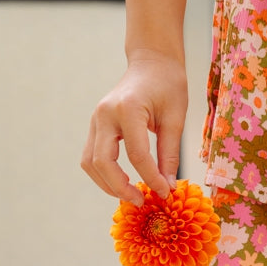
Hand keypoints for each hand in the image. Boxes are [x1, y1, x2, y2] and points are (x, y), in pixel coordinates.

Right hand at [81, 54, 188, 204]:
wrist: (151, 63)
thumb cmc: (168, 86)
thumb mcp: (175, 119)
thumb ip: (169, 155)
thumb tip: (168, 187)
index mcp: (128, 109)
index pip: (137, 154)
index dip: (151, 179)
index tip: (166, 193)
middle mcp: (105, 114)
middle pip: (103, 161)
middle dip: (120, 187)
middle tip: (141, 202)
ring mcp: (96, 120)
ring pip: (90, 162)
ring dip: (108, 184)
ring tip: (132, 196)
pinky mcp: (95, 126)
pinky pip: (92, 156)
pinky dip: (104, 174)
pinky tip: (123, 183)